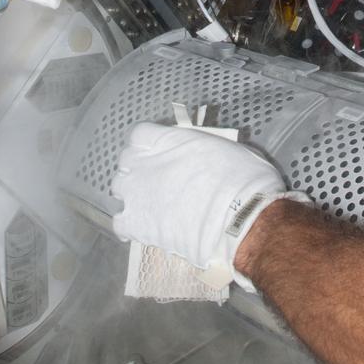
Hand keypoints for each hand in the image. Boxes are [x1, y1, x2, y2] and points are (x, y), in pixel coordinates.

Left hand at [110, 122, 311, 288]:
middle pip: (126, 159)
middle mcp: (146, 162)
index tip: (160, 152)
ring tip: (150, 205)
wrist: (240, 221)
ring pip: (119, 188)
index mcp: (169, 139)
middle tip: (158, 180)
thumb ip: (203, 149)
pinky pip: (119, 223)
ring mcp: (137, 193)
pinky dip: (128, 226)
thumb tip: (202, 156)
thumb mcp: (227, 149)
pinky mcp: (137, 224)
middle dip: (138, 167)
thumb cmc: (244, 180)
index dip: (148, 143)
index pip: (140, 134)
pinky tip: (143, 229)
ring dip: (131, 193)